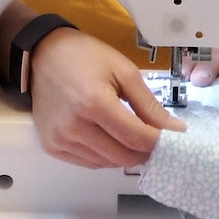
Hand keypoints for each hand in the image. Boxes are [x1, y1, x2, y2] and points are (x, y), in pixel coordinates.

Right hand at [29, 28, 185, 168]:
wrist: (43, 54)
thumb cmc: (85, 56)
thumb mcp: (123, 71)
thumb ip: (149, 104)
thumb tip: (175, 130)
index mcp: (94, 103)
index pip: (136, 138)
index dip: (159, 142)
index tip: (174, 138)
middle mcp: (74, 127)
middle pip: (123, 156)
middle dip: (145, 151)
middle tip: (155, 138)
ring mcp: (60, 140)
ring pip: (107, 164)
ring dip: (125, 154)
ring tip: (131, 134)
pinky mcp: (52, 146)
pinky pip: (88, 163)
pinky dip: (105, 156)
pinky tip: (109, 138)